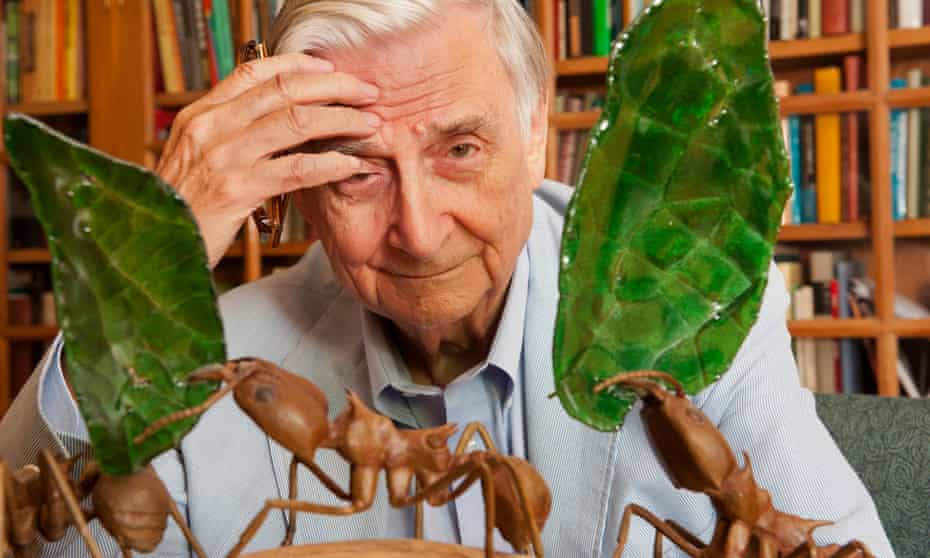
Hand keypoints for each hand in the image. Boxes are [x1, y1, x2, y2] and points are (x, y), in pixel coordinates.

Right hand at [155, 52, 379, 267]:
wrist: (155, 244)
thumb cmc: (183, 206)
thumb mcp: (196, 157)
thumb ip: (229, 133)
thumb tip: (275, 117)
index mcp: (201, 114)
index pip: (254, 72)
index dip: (298, 66)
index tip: (331, 70)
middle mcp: (211, 128)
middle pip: (284, 91)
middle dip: (334, 88)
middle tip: (366, 93)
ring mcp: (224, 157)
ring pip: (296, 123)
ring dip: (341, 121)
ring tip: (370, 125)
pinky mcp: (239, 190)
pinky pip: (298, 169)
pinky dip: (333, 164)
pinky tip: (353, 164)